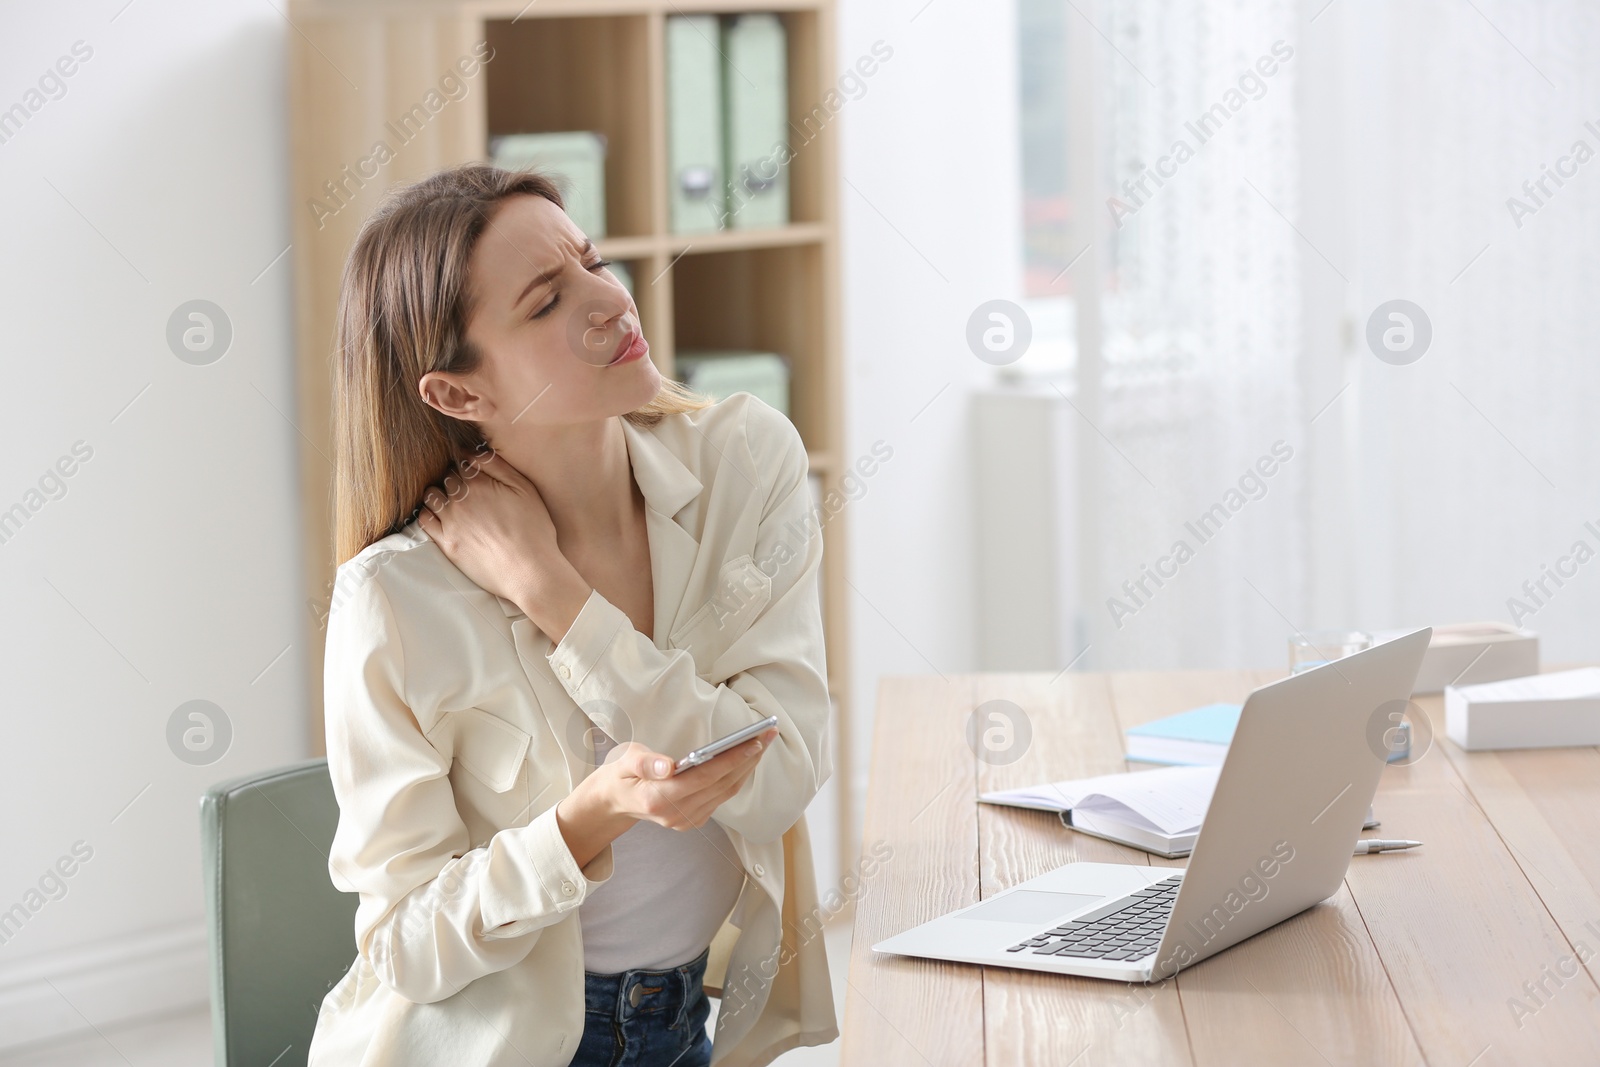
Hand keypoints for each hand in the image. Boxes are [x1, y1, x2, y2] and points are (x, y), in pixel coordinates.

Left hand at [416, 450, 588, 639]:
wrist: (529, 571)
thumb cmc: (534, 530)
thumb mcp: (525, 489)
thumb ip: (497, 466)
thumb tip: (473, 452)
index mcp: (479, 483)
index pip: (462, 464)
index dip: (468, 468)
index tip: (474, 475)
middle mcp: (459, 500)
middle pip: (446, 479)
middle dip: (454, 481)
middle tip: (468, 491)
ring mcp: (450, 522)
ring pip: (432, 497)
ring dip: (439, 495)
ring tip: (452, 503)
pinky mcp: (446, 543)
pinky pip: (424, 521)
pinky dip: (428, 513)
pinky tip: (439, 516)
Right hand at [555, 729, 776, 867]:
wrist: (614, 803)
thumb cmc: (621, 775)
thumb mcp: (623, 761)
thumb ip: (645, 763)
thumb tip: (669, 766)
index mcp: (658, 799)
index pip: (705, 778)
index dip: (732, 760)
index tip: (754, 742)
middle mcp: (677, 815)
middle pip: (722, 785)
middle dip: (749, 758)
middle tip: (768, 733)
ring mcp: (687, 821)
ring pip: (727, 791)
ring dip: (748, 766)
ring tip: (764, 740)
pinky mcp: (694, 820)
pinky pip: (723, 796)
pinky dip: (738, 776)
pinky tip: (748, 757)